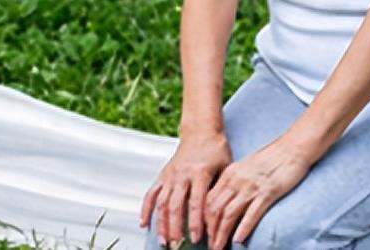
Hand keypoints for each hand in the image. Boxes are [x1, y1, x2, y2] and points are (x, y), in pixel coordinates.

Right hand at [139, 131, 232, 245]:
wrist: (201, 130)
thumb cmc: (216, 150)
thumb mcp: (225, 168)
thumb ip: (219, 190)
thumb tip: (220, 216)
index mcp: (200, 173)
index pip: (197, 202)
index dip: (196, 222)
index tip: (197, 238)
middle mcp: (182, 175)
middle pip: (176, 205)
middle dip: (175, 228)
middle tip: (177, 246)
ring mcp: (170, 175)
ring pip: (162, 202)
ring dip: (161, 224)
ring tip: (163, 241)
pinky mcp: (163, 175)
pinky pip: (151, 194)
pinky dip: (146, 209)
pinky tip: (144, 224)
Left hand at [203, 136, 311, 248]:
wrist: (291, 148)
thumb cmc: (270, 158)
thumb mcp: (245, 167)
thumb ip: (233, 182)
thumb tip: (224, 200)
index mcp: (229, 174)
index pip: (208, 200)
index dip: (203, 219)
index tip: (203, 232)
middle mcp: (236, 180)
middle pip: (215, 209)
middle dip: (210, 231)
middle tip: (209, 245)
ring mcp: (251, 187)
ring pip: (229, 215)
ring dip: (221, 234)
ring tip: (218, 247)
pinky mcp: (267, 193)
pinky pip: (251, 214)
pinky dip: (243, 228)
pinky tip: (238, 240)